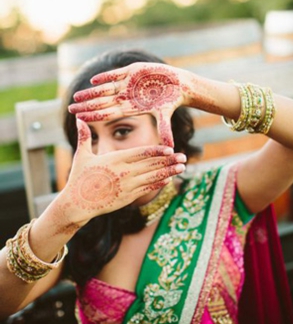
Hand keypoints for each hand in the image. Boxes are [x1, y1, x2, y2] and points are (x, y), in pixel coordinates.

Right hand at [55, 118, 185, 227]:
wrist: (77, 204)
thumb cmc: (79, 178)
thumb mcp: (81, 156)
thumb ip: (84, 137)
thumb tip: (79, 119)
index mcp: (114, 160)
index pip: (140, 153)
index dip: (156, 151)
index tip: (170, 148)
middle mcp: (123, 173)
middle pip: (151, 165)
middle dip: (168, 161)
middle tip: (183, 156)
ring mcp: (127, 186)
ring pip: (152, 177)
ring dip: (168, 172)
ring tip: (181, 167)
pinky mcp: (127, 198)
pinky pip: (146, 189)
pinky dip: (158, 184)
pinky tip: (168, 179)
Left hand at [68, 62, 186, 145]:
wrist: (177, 85)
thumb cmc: (170, 101)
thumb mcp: (165, 115)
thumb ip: (164, 129)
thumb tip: (170, 147)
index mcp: (129, 108)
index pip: (107, 113)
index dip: (94, 116)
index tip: (79, 119)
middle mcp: (125, 97)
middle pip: (101, 102)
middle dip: (86, 105)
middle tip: (70, 108)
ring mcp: (127, 84)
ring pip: (104, 89)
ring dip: (91, 92)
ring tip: (76, 96)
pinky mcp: (132, 71)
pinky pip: (115, 74)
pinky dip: (105, 77)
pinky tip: (93, 81)